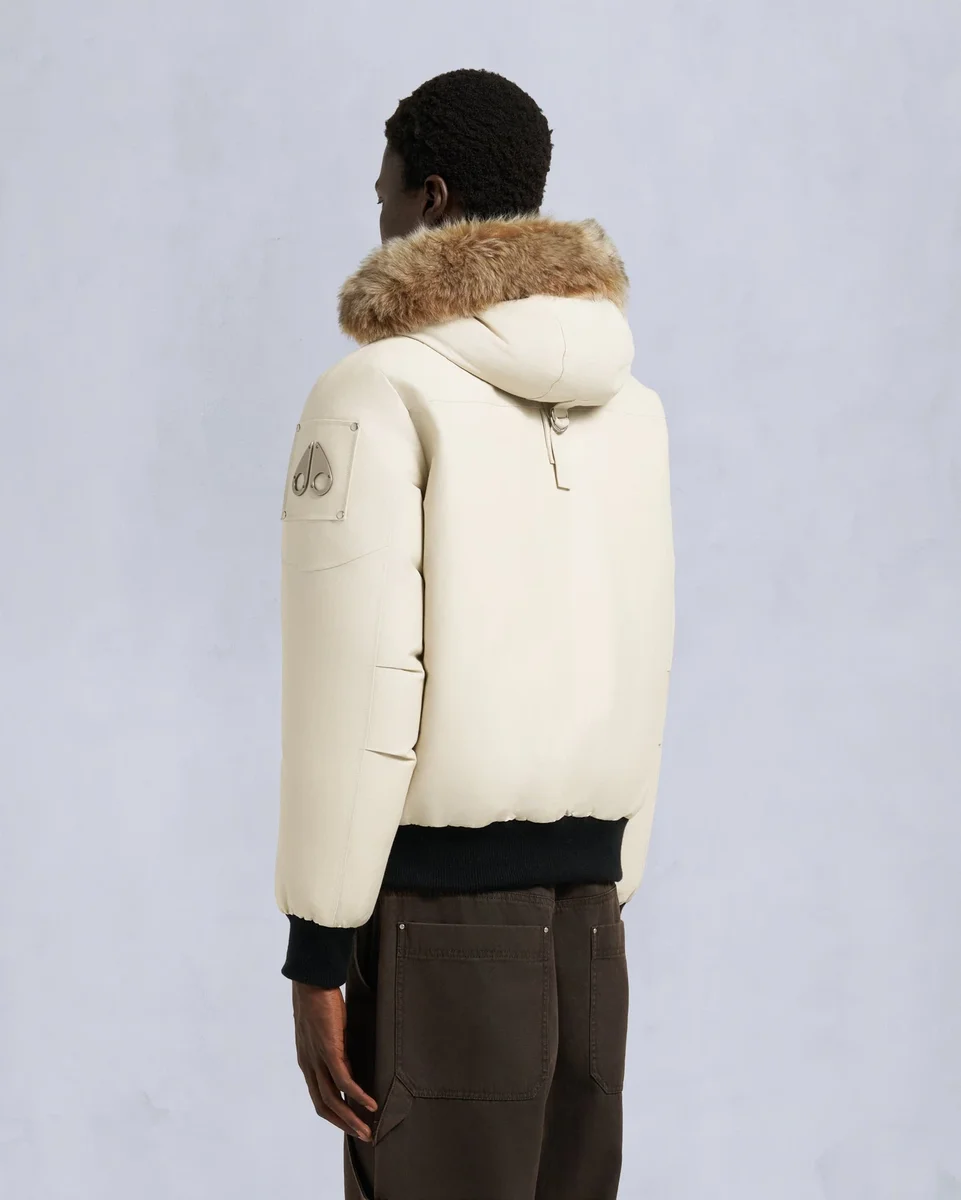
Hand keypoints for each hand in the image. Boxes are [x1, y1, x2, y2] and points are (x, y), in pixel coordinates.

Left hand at [292, 980, 377, 1139]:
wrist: (310, 982)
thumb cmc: (319, 1002)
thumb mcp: (326, 1032)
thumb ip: (335, 1050)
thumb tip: (351, 1062)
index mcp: (307, 1063)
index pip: (319, 1099)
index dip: (335, 1115)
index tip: (352, 1124)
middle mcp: (309, 1066)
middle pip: (324, 1106)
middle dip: (344, 1124)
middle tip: (364, 1135)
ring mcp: (317, 1059)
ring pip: (333, 1099)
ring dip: (351, 1118)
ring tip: (368, 1129)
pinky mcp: (329, 1050)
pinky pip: (344, 1080)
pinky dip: (357, 1095)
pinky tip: (370, 1103)